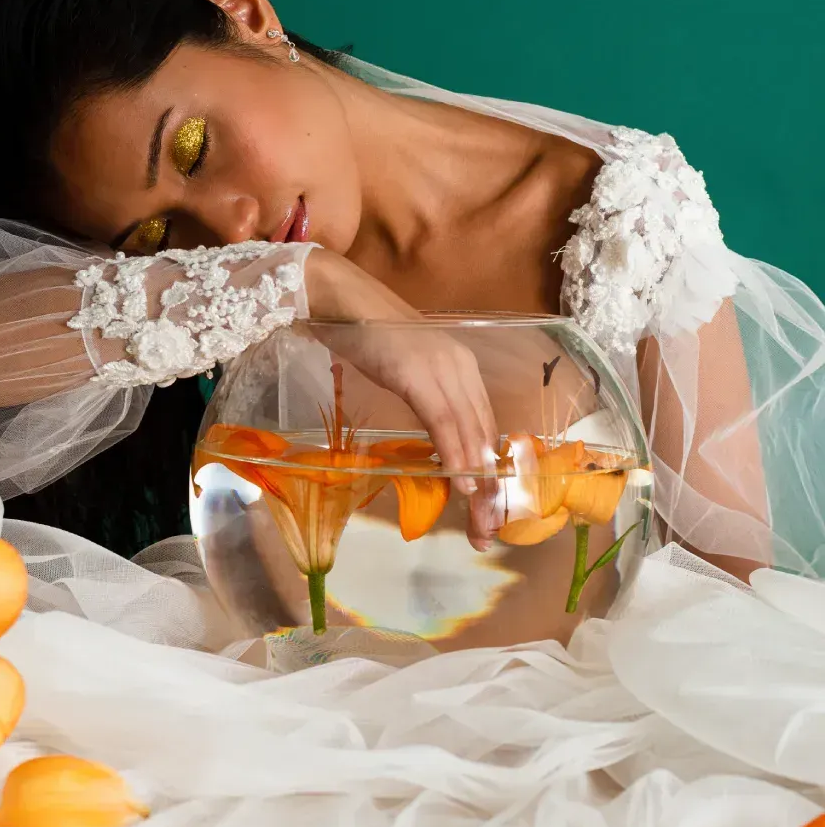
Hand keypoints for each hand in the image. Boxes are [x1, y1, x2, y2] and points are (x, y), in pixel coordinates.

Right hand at [304, 250, 502, 549]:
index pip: (484, 425)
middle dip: (490, 484)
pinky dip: (454, 454)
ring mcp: (442, 366)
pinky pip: (443, 422)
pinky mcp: (418, 372)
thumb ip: (425, 401)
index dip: (489, 468)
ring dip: (476, 478)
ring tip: (479, 517)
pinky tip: (461, 481)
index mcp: (460, 367)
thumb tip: (435, 442)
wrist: (336, 297)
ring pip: (469, 431)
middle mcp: (460, 366)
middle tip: (487, 529)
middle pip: (484, 433)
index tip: (490, 507)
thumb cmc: (362, 333)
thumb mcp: (403, 372)